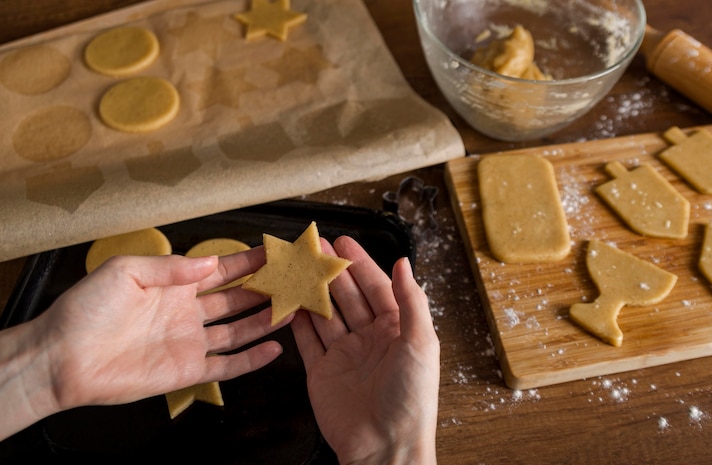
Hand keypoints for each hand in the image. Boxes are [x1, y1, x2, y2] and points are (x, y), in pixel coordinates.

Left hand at [0, 248, 287, 439]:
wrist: (63, 358)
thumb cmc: (86, 309)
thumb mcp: (125, 271)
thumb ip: (171, 267)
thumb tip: (211, 263)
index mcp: (175, 284)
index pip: (223, 269)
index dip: (250, 261)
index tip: (277, 252)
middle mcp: (188, 311)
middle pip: (238, 298)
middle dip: (267, 288)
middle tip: (296, 280)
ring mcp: (190, 342)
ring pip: (239, 330)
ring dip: (266, 320)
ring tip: (294, 310)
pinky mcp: (188, 371)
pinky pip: (228, 365)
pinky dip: (252, 359)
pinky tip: (275, 349)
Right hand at [291, 236, 439, 464]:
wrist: (386, 447)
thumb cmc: (412, 399)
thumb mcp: (421, 343)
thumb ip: (411, 301)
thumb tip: (404, 263)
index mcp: (397, 329)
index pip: (375, 287)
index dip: (358, 264)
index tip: (342, 242)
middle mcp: (370, 339)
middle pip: (346, 296)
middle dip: (330, 271)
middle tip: (312, 247)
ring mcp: (344, 355)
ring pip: (324, 314)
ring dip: (311, 290)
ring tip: (295, 266)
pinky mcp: (322, 372)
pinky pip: (307, 341)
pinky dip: (296, 321)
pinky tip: (288, 301)